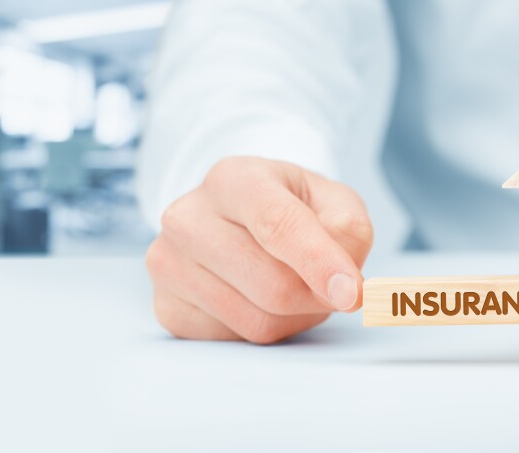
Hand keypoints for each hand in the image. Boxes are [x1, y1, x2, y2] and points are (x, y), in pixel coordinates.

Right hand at [146, 157, 372, 343]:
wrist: (231, 221)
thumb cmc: (288, 211)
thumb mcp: (330, 201)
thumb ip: (349, 231)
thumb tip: (342, 283)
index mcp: (233, 179)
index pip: (278, 224)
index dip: (318, 261)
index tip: (352, 293)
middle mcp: (187, 217)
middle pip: (273, 285)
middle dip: (316, 297)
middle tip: (332, 287)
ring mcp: (168, 264)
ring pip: (256, 321)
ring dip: (294, 317)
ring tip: (291, 287)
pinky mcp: (167, 306)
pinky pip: (235, 339)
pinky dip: (264, 329)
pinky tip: (258, 300)